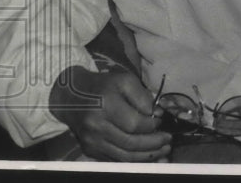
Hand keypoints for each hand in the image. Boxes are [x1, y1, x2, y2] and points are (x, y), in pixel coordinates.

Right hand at [50, 66, 170, 161]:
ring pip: (124, 156)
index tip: (161, 121)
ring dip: (147, 156)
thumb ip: (142, 96)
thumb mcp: (125, 80)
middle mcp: (96, 127)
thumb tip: (157, 114)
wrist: (72, 97)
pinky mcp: (90, 150)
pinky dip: (133, 160)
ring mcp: (92, 141)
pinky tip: (147, 155)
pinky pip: (115, 160)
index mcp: (105, 106)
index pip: (134, 124)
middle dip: (153, 144)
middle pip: (130, 143)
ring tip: (163, 150)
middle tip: (168, 140)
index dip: (151, 125)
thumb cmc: (103, 87)